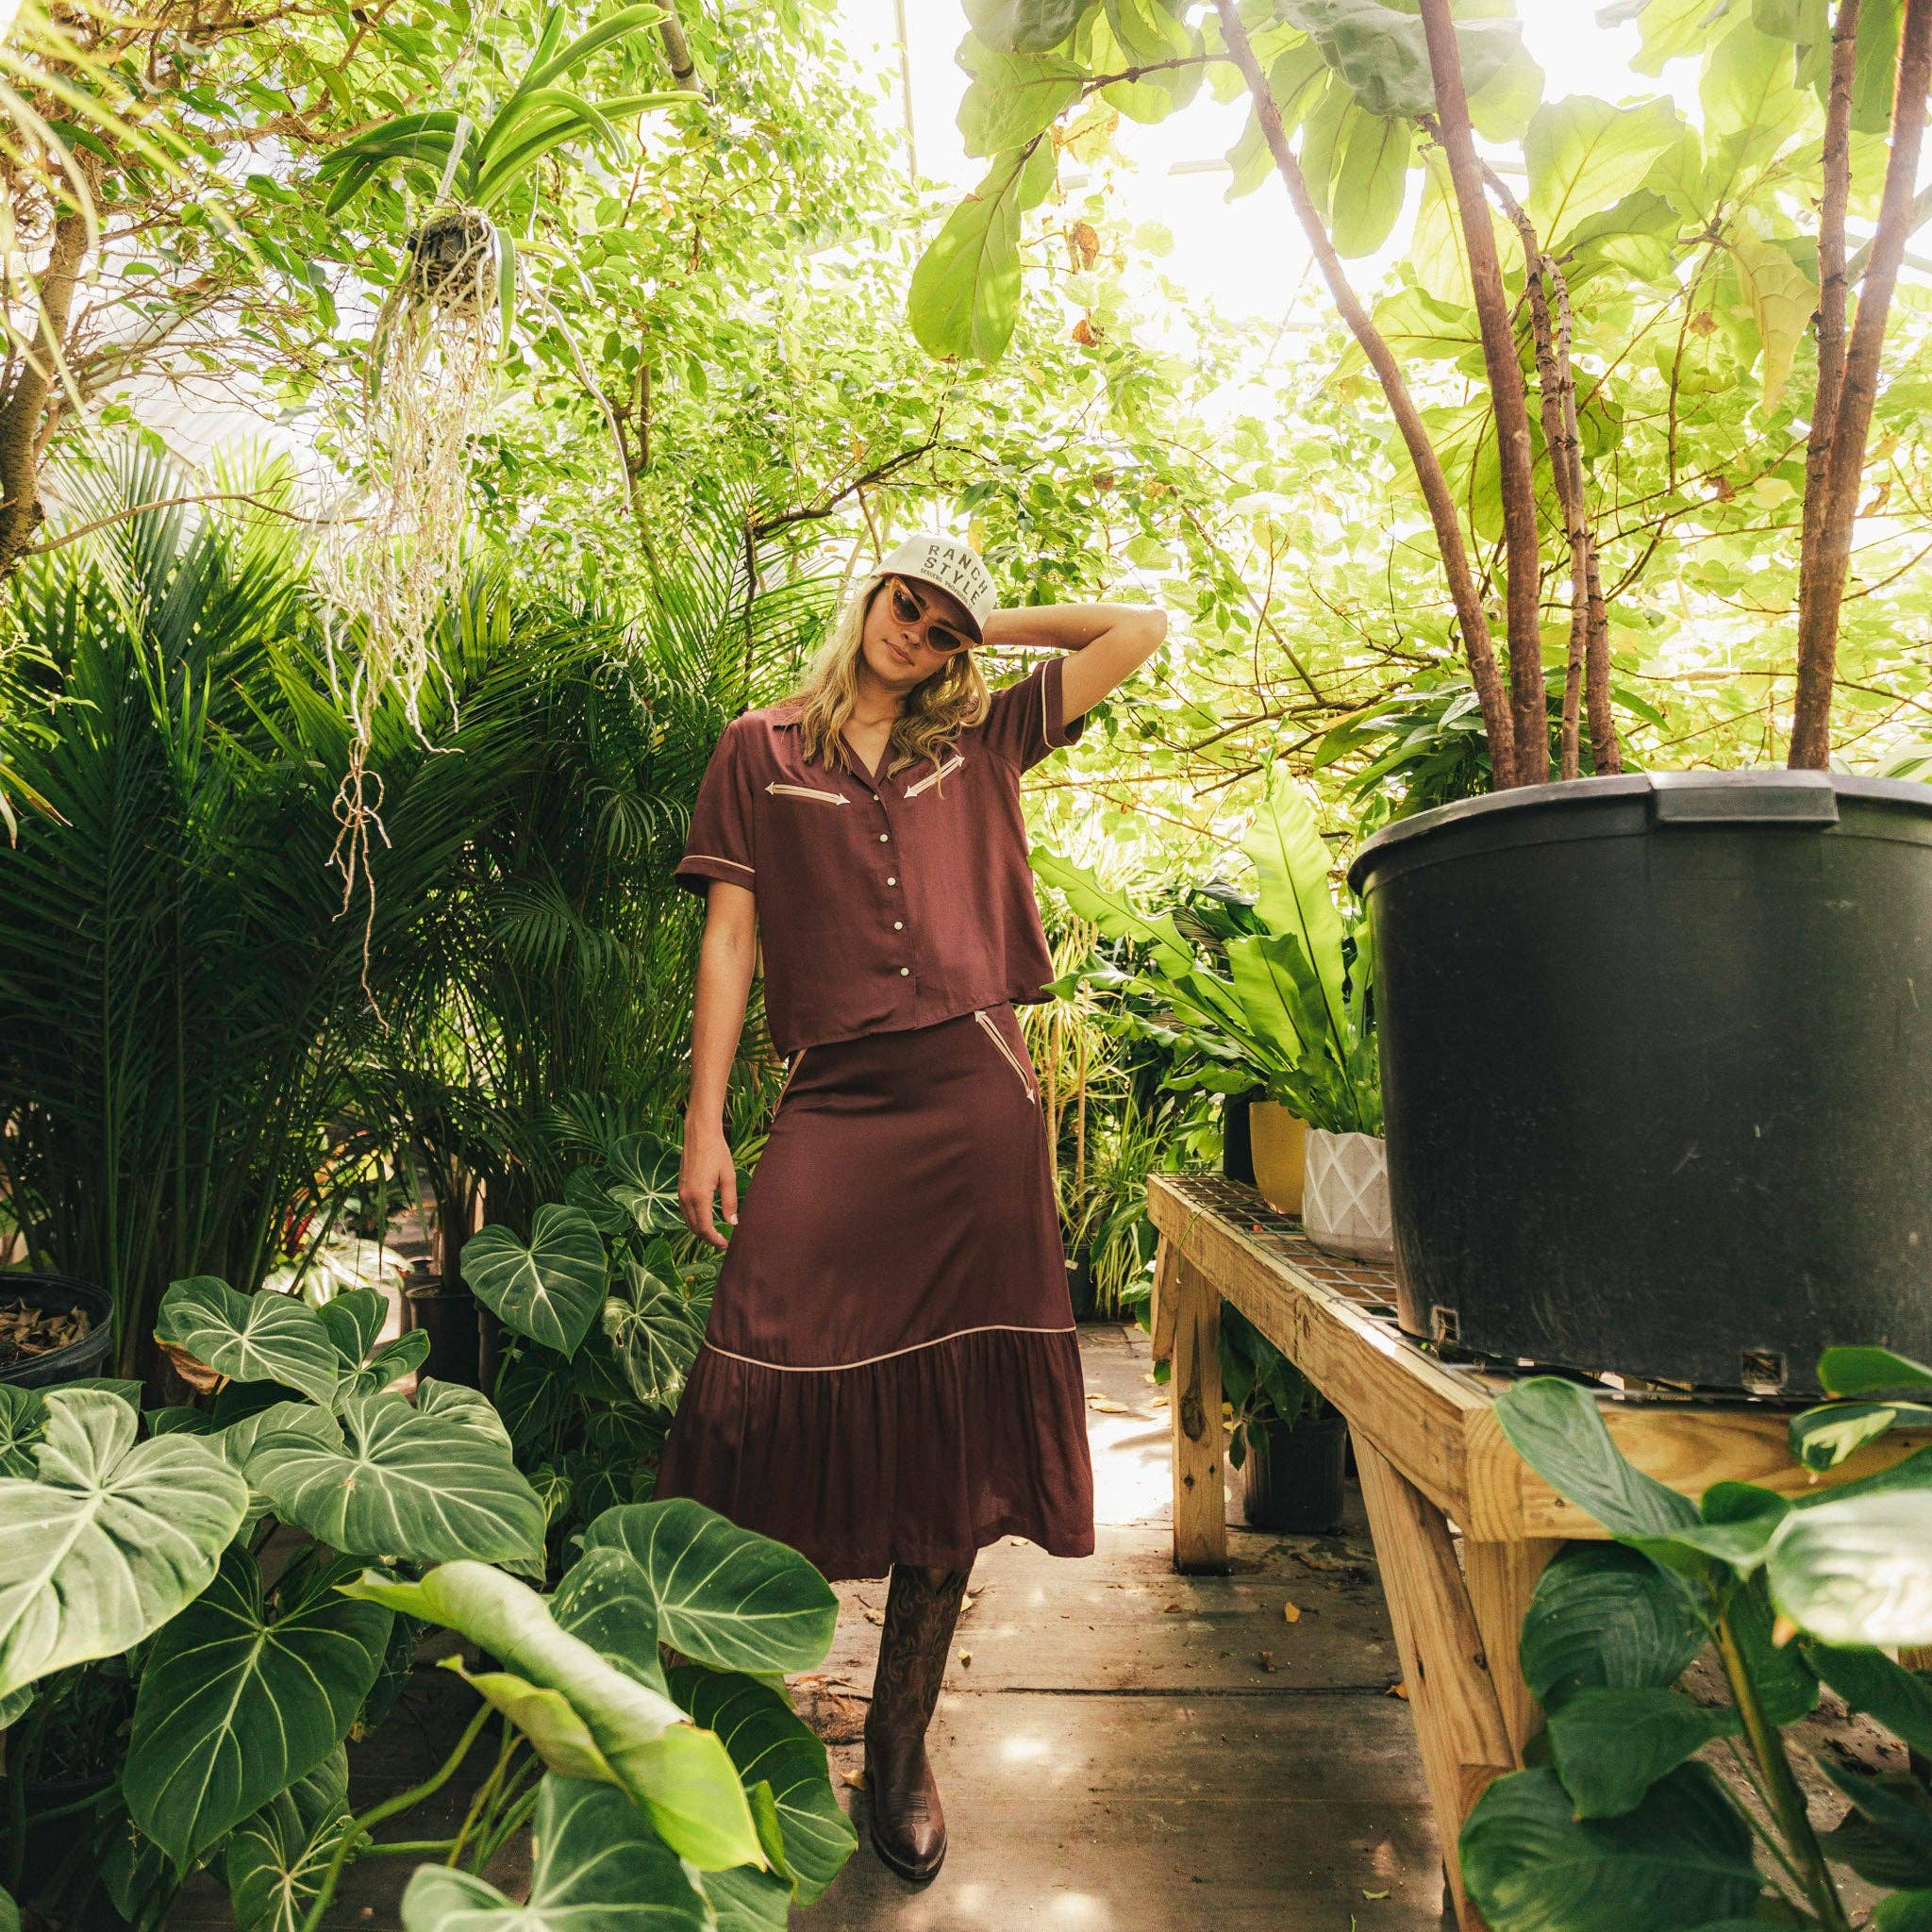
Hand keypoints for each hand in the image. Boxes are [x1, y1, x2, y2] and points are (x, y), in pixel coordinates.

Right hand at [679, 1123, 738, 1250]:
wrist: (699, 1134)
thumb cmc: (717, 1152)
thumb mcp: (729, 1177)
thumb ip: (730, 1202)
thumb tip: (733, 1223)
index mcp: (699, 1196)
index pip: (704, 1228)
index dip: (715, 1239)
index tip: (726, 1244)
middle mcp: (686, 1197)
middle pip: (694, 1228)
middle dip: (708, 1238)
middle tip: (723, 1241)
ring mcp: (680, 1193)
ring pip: (688, 1221)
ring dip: (700, 1230)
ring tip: (716, 1233)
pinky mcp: (679, 1188)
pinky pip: (684, 1211)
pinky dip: (693, 1220)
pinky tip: (705, 1218)